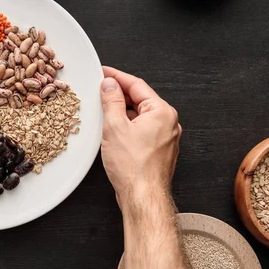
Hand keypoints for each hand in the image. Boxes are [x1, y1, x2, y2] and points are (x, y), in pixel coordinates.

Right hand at [100, 66, 180, 204]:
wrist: (142, 197)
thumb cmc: (134, 167)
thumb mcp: (115, 126)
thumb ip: (111, 101)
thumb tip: (110, 85)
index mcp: (162, 112)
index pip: (137, 85)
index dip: (117, 77)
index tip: (104, 72)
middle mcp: (168, 124)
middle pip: (140, 100)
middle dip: (119, 94)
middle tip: (100, 89)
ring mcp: (165, 138)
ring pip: (140, 116)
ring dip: (122, 110)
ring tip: (103, 109)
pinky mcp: (158, 151)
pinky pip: (142, 130)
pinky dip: (127, 125)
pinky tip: (113, 129)